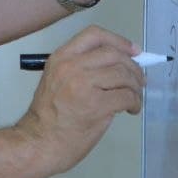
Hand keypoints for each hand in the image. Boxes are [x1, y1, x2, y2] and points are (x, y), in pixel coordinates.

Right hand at [17, 25, 143, 173]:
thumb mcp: (57, 80)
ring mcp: (83, 85)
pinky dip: (135, 102)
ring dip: (136, 87)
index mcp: (61, 58)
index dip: (119, 41)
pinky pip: (126, 96)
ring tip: (134, 98)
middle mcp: (72, 66)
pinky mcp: (96, 105)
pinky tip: (131, 109)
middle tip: (139, 81)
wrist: (39, 143)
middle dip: (133, 67)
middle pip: (114, 54)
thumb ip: (83, 69)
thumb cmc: (49, 116)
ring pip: (123, 74)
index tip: (133, 51)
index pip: (94, 35)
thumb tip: (117, 67)